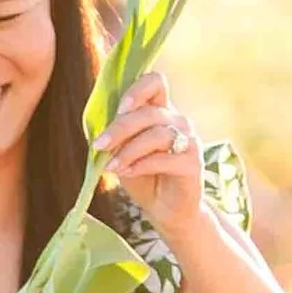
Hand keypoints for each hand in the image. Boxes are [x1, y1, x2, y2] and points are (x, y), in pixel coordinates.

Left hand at [98, 71, 205, 249]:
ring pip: (157, 134)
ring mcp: (189, 141)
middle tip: (99, 145)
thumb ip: (116, 136)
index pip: (155, 82)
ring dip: (129, 150)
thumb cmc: (144, 176)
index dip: (137, 90)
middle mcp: (178, 121)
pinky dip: (141, 165)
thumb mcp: (124, 152)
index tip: (119, 108)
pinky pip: (165, 158)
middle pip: (149, 112)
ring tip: (111, 167)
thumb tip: (98, 127)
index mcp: (161, 111)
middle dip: (120, 128)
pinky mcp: (193, 163)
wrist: (167, 209)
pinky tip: (126, 173)